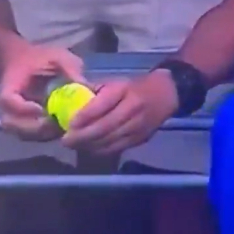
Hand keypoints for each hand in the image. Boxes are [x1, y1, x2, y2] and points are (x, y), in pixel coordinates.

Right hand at [0, 42, 85, 140]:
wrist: (29, 62)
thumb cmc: (42, 58)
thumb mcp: (59, 56)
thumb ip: (69, 67)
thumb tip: (84, 84)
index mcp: (11, 86)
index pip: (8, 101)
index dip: (23, 109)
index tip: (42, 110)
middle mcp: (9, 106)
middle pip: (11, 125)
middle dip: (35, 128)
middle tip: (57, 123)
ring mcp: (17, 118)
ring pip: (23, 135)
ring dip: (43, 134)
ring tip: (63, 127)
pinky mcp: (28, 125)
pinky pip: (34, 136)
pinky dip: (47, 135)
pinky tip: (64, 128)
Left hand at [62, 69, 178, 154]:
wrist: (167, 94)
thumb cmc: (136, 87)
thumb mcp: (117, 82)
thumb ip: (97, 92)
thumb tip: (73, 103)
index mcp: (125, 91)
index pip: (102, 105)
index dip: (84, 116)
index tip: (68, 124)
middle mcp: (132, 109)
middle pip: (105, 126)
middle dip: (82, 136)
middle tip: (66, 140)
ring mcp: (138, 126)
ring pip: (110, 140)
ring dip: (89, 145)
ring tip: (74, 146)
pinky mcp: (141, 138)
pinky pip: (118, 147)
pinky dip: (102, 150)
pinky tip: (90, 150)